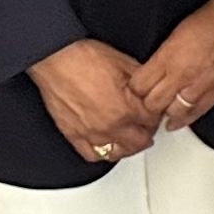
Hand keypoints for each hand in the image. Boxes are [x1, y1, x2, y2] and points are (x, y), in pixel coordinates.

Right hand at [27, 39, 156, 164]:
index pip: (153, 121)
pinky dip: (102, 152)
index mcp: (126, 108)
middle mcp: (110, 125)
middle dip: (147, 133)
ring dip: (127, 146)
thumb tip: (151, 91)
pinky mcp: (73, 135)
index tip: (153, 111)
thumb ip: (142, 83)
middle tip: (146, 125)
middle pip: (140, 142)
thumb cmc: (85, 58)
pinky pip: (92, 154)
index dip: (156, 114)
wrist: (56, 58)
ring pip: (117, 153)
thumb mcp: (125, 64)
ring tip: (130, 137)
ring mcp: (91, 133)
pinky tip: (107, 143)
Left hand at [134, 0, 213, 130]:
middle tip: (148, 102)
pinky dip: (183, 120)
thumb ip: (163, 56)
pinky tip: (176, 122)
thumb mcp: (175, 33)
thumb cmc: (210, 19)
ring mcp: (200, 86)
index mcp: (168, 57)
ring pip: (173, 112)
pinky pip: (195, 114)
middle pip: (153, 103)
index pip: (139, 86)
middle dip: (148, 104)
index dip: (134, 90)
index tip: (136, 89)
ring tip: (163, 110)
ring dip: (166, 112)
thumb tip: (153, 71)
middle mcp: (182, 74)